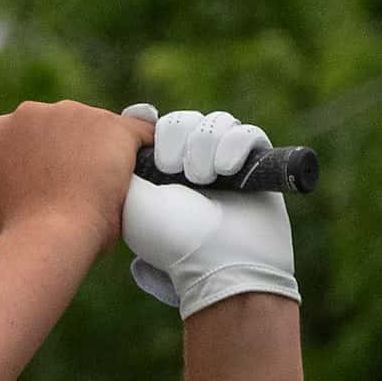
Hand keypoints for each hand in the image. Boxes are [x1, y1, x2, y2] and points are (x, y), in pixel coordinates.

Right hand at [0, 99, 157, 257]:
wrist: (51, 235)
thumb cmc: (22, 228)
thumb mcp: (1, 197)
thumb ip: (15, 176)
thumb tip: (32, 179)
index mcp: (1, 129)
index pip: (20, 132)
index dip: (31, 156)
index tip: (38, 177)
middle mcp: (35, 112)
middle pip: (59, 124)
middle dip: (67, 149)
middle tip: (71, 186)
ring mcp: (77, 114)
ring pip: (97, 128)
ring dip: (99, 151)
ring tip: (100, 190)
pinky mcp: (115, 125)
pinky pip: (139, 131)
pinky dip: (141, 150)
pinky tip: (139, 173)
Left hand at [120, 104, 300, 316]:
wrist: (219, 260)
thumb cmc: (170, 238)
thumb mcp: (131, 200)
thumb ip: (125, 160)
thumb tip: (130, 120)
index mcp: (157, 174)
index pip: (156, 128)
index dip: (152, 126)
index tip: (145, 131)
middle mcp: (190, 166)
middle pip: (184, 120)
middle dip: (177, 139)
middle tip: (174, 171)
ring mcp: (224, 163)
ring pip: (216, 122)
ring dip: (205, 147)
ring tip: (204, 179)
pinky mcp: (256, 163)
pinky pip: (247, 132)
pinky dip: (235, 146)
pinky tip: (226, 170)